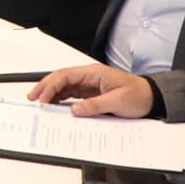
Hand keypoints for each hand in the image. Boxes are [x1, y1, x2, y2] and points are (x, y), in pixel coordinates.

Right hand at [31, 63, 151, 115]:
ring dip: (51, 93)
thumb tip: (75, 110)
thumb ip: (95, 105)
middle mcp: (89, 76)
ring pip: (64, 86)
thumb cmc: (138, 95)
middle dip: (45, 87)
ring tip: (40, 103)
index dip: (51, 85)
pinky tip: (55, 105)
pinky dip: (61, 99)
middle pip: (61, 78)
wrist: (151, 98)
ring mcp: (89, 84)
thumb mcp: (117, 101)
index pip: (65, 75)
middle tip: (33, 98)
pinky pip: (71, 94)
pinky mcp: (91, 93)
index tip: (42, 97)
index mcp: (94, 73)